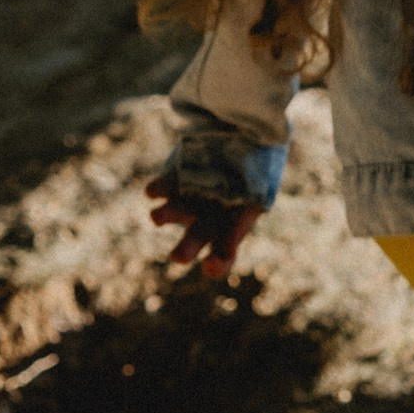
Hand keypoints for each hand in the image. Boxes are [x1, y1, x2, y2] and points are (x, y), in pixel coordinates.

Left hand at [144, 176, 262, 278]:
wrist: (237, 148)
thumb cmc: (254, 172)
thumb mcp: (260, 186)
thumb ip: (248, 199)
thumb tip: (243, 199)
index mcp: (233, 227)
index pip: (223, 257)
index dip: (217, 264)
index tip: (210, 262)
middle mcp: (207, 220)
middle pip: (194, 241)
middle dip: (186, 250)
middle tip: (178, 257)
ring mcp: (188, 202)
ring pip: (173, 214)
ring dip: (165, 216)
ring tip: (157, 217)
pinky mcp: (171, 183)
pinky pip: (159, 190)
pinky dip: (156, 190)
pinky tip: (154, 191)